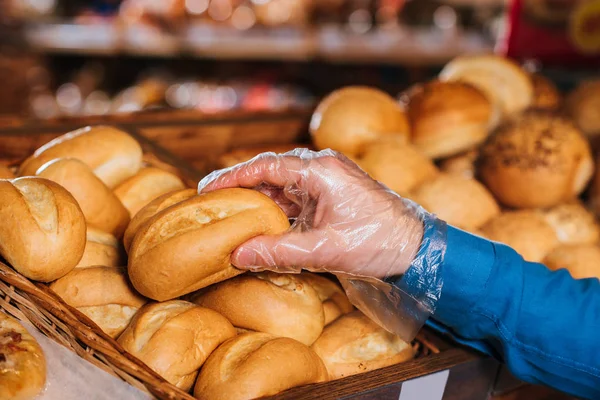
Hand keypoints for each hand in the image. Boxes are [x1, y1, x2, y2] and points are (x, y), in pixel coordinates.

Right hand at [198, 149, 425, 279]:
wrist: (416, 249)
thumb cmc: (379, 242)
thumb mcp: (324, 251)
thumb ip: (278, 252)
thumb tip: (237, 255)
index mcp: (321, 171)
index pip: (266, 166)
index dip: (233, 176)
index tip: (207, 188)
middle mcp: (323, 169)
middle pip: (271, 172)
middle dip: (241, 187)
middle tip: (212, 202)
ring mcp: (328, 181)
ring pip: (282, 186)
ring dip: (258, 201)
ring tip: (230, 214)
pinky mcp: (331, 196)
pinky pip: (296, 198)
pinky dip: (276, 210)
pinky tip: (260, 224)